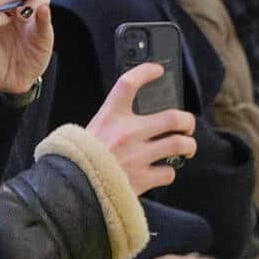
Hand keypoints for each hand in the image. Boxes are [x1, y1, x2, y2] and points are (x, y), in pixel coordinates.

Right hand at [85, 64, 196, 196]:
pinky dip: (168, 172)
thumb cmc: (81, 159)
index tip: (158, 70)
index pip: (128, 84)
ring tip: (186, 148)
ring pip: (179, 144)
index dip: (146, 72)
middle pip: (173, 118)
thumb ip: (114, 123)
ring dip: (188, 146)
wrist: (71, 188)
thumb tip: (140, 119)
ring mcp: (137, 155)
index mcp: (110, 117)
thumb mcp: (91, 130)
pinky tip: (162, 171)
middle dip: (187, 122)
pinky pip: (169, 172)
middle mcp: (126, 133)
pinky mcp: (142, 178)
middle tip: (187, 126)